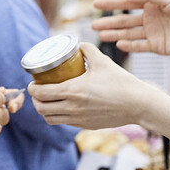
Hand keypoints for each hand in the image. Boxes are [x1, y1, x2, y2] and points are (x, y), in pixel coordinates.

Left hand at [29, 43, 158, 128]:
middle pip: (41, 108)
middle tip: (38, 91)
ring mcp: (78, 119)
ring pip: (50, 119)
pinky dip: (58, 116)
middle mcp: (72, 107)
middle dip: (35, 100)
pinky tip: (62, 107)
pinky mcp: (85, 126)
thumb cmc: (121, 82)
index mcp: (73, 91)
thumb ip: (88, 49)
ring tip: (47, 101)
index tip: (33, 82)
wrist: (138, 104)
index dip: (32, 88)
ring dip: (44, 110)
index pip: (41, 93)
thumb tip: (77, 44)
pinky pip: (64, 122)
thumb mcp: (103, 61)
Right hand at [92, 0, 169, 55]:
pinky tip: (119, 44)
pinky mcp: (158, 46)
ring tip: (100, 35)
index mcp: (152, 3)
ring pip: (129, 33)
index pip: (128, 3)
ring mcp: (153, 32)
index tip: (95, 4)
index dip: (111, 3)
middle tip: (92, 24)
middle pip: (125, 20)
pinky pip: (140, 45)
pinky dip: (130, 45)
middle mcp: (150, 17)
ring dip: (115, 34)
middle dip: (109, 22)